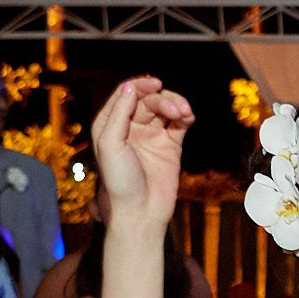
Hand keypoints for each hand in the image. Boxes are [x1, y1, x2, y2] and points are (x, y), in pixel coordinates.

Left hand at [92, 78, 192, 230]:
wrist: (140, 212)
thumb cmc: (119, 182)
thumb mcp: (110, 144)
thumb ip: (118, 113)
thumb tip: (130, 87)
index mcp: (111, 124)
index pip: (126, 94)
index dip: (141, 85)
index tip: (155, 85)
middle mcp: (131, 127)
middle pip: (149, 100)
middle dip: (163, 100)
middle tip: (175, 110)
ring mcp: (152, 136)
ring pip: (165, 109)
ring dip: (176, 105)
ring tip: (184, 113)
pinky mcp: (170, 146)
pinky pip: (179, 124)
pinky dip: (185, 116)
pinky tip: (188, 117)